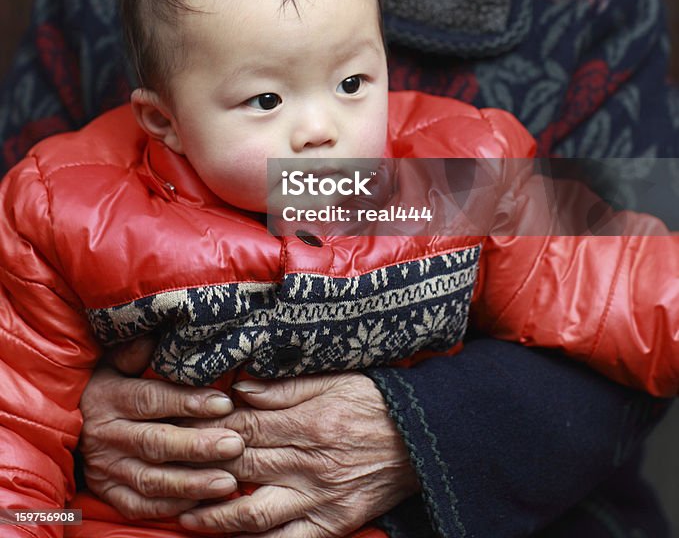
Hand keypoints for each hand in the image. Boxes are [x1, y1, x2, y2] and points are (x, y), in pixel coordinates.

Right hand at [79, 361, 244, 518]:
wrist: (64, 425)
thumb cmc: (103, 386)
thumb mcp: (111, 362)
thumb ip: (133, 351)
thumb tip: (153, 337)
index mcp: (109, 397)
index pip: (151, 399)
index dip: (188, 402)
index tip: (224, 403)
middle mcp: (106, 435)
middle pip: (155, 443)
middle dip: (198, 446)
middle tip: (235, 445)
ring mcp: (106, 468)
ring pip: (151, 480)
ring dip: (191, 483)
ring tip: (228, 481)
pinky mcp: (107, 494)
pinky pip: (140, 506)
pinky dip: (169, 507)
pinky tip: (200, 503)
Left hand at [178, 372, 418, 535]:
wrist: (424, 436)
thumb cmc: (375, 401)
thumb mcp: (334, 379)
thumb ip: (284, 387)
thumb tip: (239, 388)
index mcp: (306, 420)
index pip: (243, 424)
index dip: (206, 427)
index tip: (178, 426)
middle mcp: (307, 461)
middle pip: (242, 464)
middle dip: (201, 465)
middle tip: (166, 466)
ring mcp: (318, 497)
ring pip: (254, 512)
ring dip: (215, 515)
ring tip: (185, 516)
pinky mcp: (333, 523)